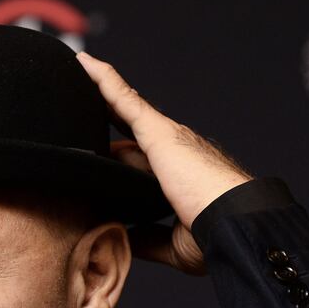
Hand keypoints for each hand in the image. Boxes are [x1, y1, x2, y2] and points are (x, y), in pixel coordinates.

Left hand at [75, 51, 253, 275]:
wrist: (236, 224)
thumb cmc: (215, 237)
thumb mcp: (174, 243)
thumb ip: (149, 238)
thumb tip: (126, 239)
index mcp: (177, 176)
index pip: (139, 159)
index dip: (118, 153)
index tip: (96, 152)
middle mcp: (173, 149)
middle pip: (130, 130)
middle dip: (106, 116)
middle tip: (74, 108)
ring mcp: (167, 137)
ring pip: (125, 106)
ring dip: (100, 89)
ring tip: (73, 70)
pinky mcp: (159, 132)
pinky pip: (125, 99)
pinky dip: (104, 80)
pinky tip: (83, 64)